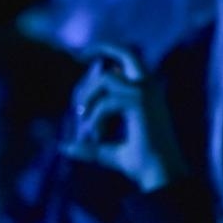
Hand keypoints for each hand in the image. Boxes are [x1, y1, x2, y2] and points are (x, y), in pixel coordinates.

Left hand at [61, 44, 184, 190]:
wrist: (159, 174)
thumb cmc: (140, 164)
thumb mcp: (107, 151)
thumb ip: (88, 146)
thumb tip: (63, 146)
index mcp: (148, 94)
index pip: (129, 62)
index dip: (109, 53)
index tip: (85, 56)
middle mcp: (151, 89)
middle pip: (127, 54)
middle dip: (103, 48)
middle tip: (80, 54)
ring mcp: (147, 94)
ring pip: (107, 79)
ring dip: (89, 97)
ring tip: (85, 121)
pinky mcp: (140, 103)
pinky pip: (105, 103)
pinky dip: (95, 118)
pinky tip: (97, 136)